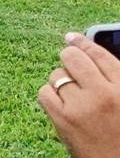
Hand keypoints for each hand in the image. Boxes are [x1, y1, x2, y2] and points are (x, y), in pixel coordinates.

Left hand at [38, 33, 119, 157]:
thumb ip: (112, 79)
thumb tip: (85, 49)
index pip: (98, 54)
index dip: (82, 42)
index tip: (71, 37)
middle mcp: (103, 93)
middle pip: (73, 58)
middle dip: (68, 58)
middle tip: (69, 65)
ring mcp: (81, 106)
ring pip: (57, 76)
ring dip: (61, 81)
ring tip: (72, 96)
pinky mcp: (63, 120)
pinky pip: (44, 93)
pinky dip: (49, 95)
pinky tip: (59, 103)